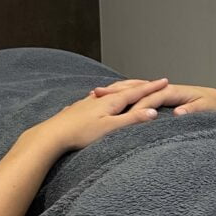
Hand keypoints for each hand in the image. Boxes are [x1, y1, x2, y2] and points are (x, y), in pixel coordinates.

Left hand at [40, 78, 169, 151]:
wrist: (52, 135)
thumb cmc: (80, 134)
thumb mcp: (110, 128)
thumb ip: (131, 120)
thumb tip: (153, 112)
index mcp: (110, 102)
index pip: (136, 92)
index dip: (152, 87)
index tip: (164, 81)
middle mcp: (100, 98)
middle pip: (124, 88)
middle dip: (140, 85)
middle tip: (153, 81)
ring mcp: (88, 102)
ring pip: (110, 91)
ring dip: (123, 88)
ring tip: (130, 86)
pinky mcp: (79, 109)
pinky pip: (98, 98)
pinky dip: (107, 94)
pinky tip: (99, 96)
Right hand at [90, 79, 215, 115]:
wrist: (215, 98)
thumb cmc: (210, 103)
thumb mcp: (204, 107)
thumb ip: (191, 111)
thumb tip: (178, 113)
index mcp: (172, 91)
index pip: (149, 98)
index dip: (133, 104)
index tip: (118, 111)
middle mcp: (163, 89)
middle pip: (135, 91)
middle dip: (115, 93)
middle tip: (94, 97)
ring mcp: (159, 92)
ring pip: (132, 91)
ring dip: (114, 93)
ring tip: (93, 96)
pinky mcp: (157, 97)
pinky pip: (135, 96)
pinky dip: (120, 97)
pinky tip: (106, 102)